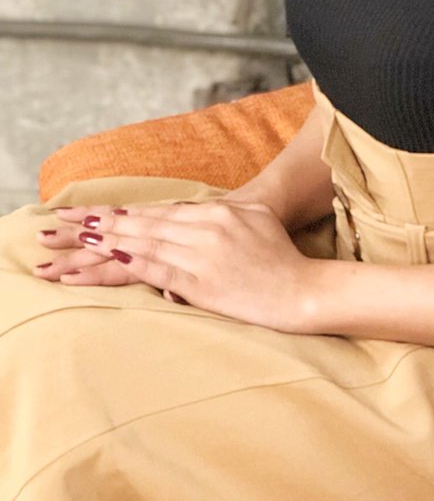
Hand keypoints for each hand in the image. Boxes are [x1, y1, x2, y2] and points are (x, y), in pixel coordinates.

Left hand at [33, 198, 311, 331]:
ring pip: (144, 243)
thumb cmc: (280, 256)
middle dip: (101, 223)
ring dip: (106, 242)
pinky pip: (158, 269)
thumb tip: (193, 219)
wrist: (300, 289)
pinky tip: (108, 257)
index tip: (92, 212)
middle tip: (65, 223)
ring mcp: (202, 253)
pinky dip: (131, 262)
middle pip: (143, 223)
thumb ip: (221, 216)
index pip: (159, 211)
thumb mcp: (253, 221)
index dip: (123, 212)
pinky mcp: (202, 281)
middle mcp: (204, 227)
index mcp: (216, 212)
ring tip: (74, 240)